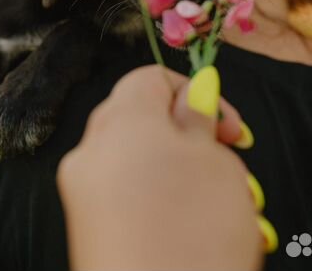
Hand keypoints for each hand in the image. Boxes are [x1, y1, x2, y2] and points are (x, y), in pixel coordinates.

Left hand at [57, 65, 264, 270]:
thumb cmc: (195, 233)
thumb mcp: (213, 160)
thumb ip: (200, 116)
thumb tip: (198, 91)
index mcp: (120, 122)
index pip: (151, 78)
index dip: (194, 93)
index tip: (228, 129)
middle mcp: (92, 151)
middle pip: (145, 118)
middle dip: (192, 135)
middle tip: (227, 163)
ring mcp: (84, 192)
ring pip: (141, 158)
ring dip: (184, 171)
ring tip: (222, 205)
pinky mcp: (89, 228)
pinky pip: (128, 193)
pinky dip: (162, 197)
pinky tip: (196, 225)